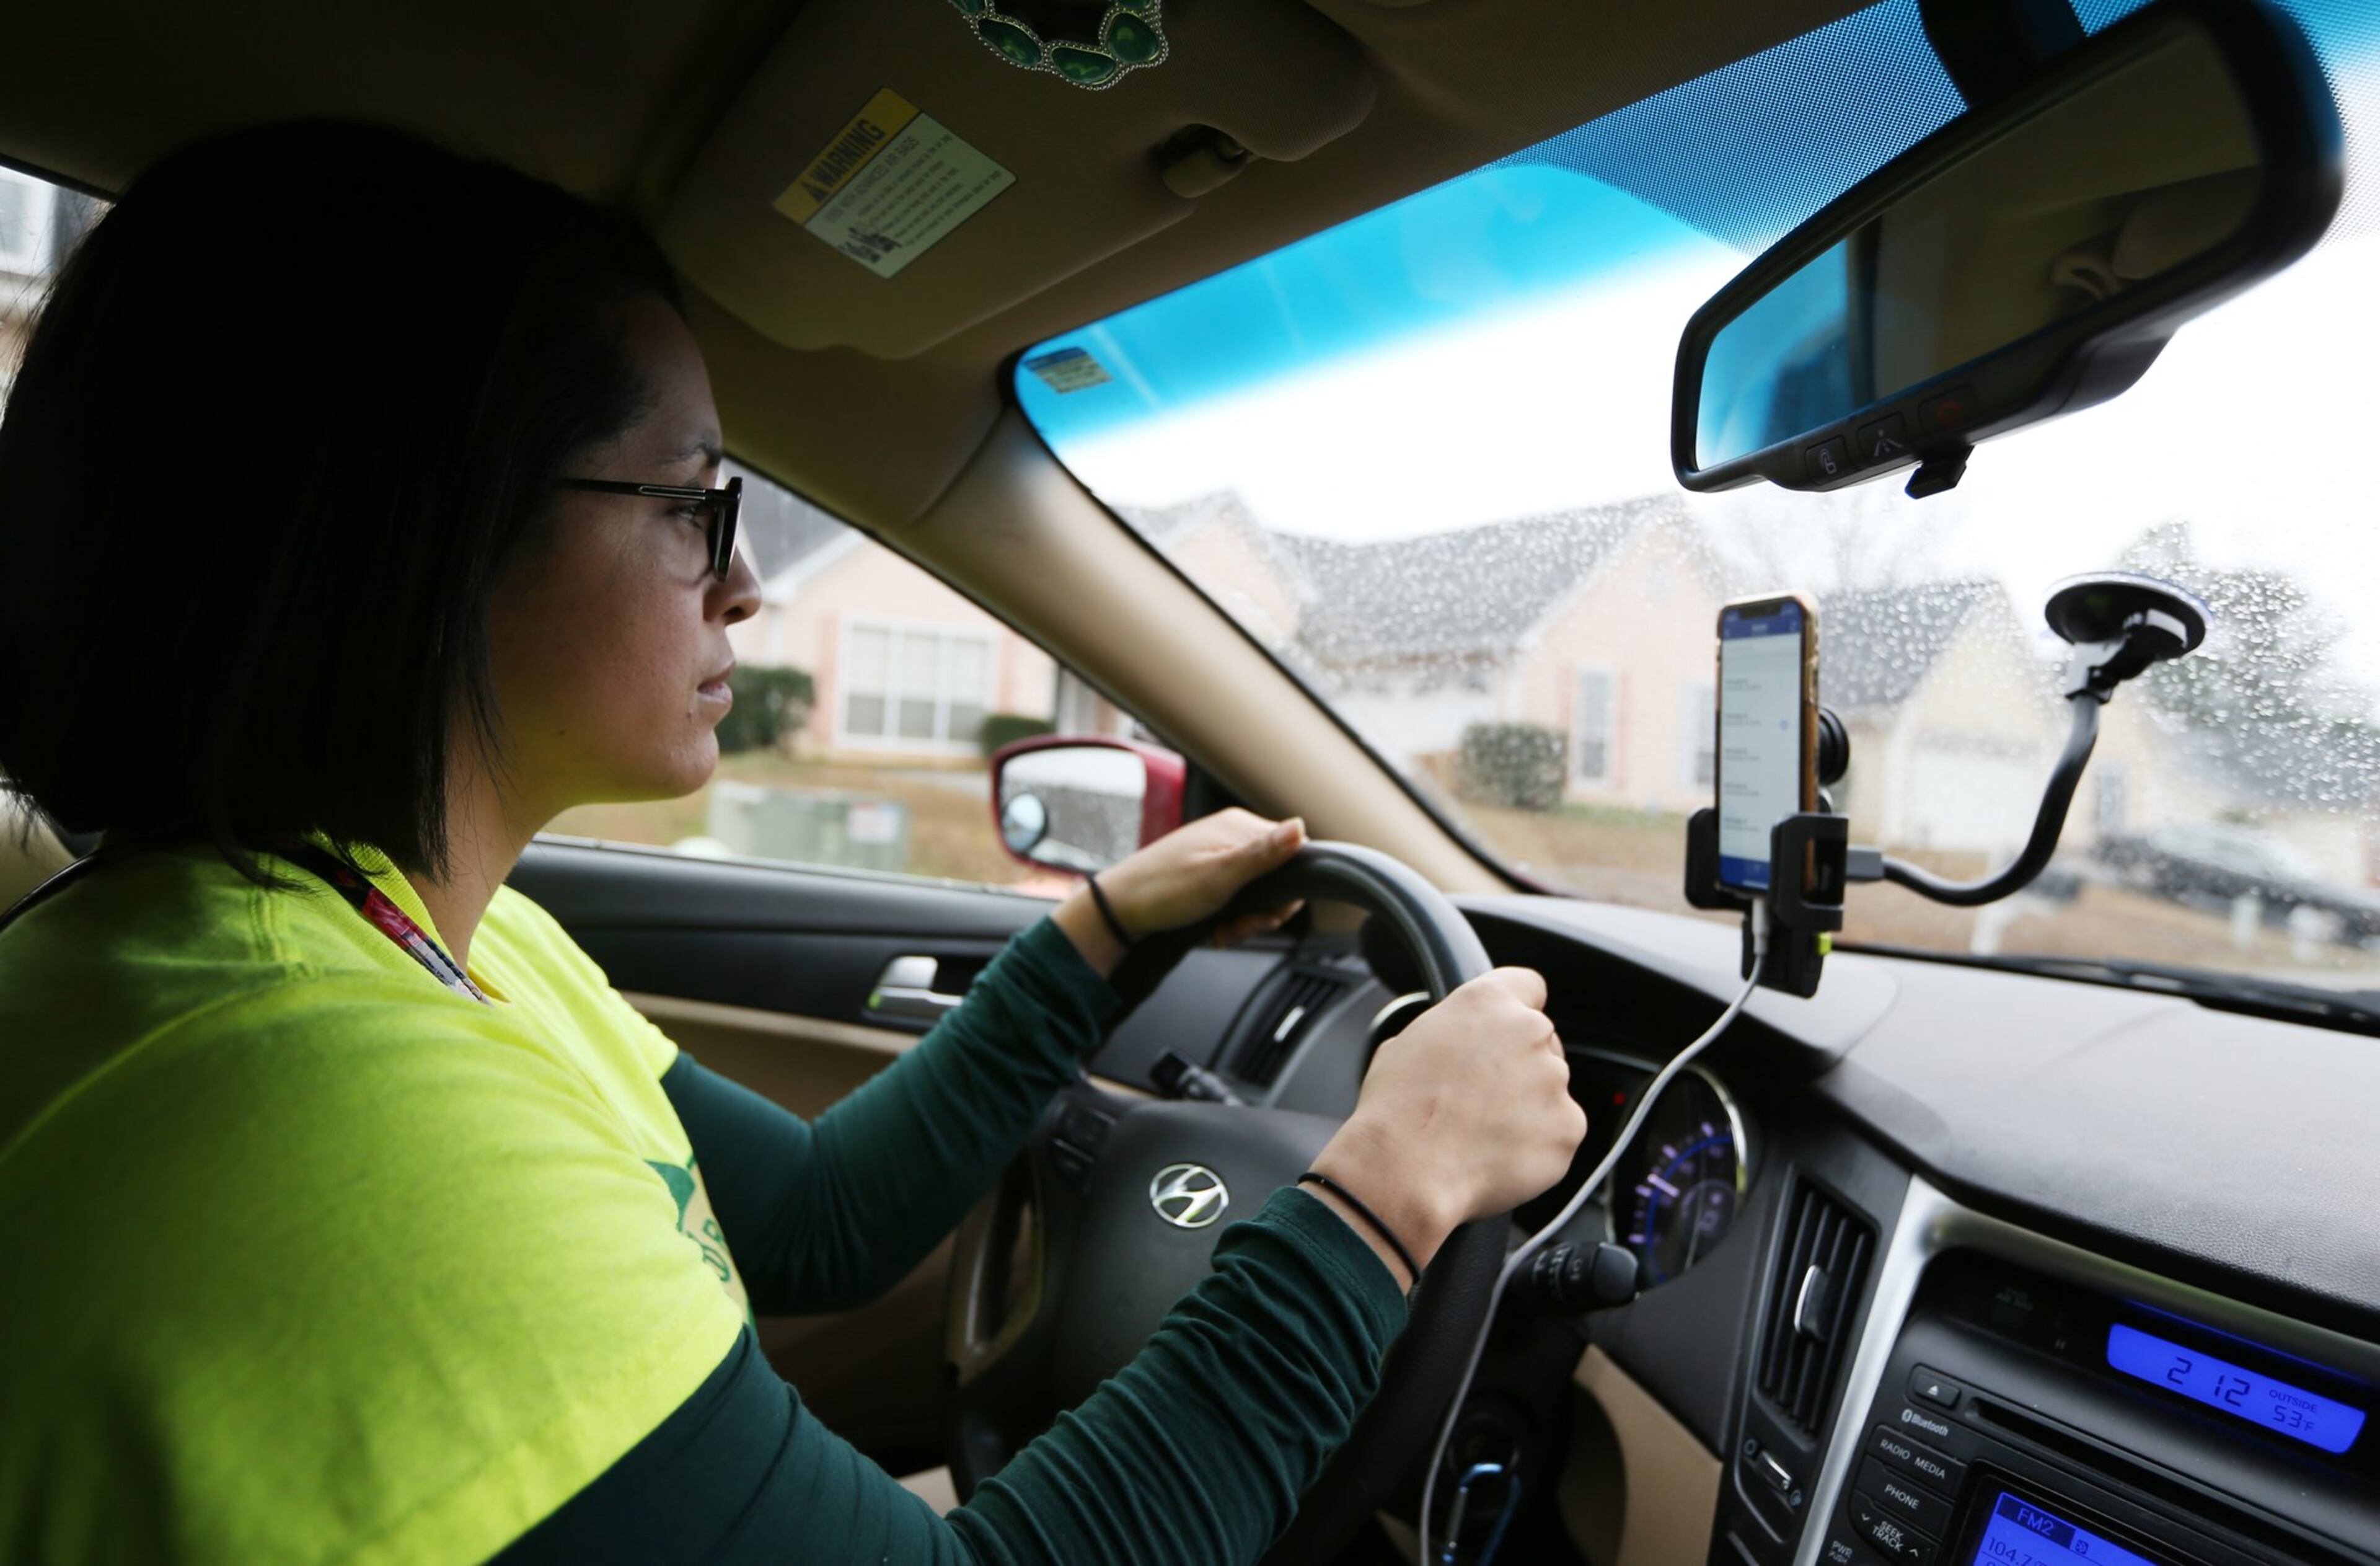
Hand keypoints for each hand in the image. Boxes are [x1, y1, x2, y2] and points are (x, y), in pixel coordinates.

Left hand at [1052, 809, 1308, 975]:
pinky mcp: (1208, 875)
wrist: (1119, 910)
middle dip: (1264, 911)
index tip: (1269, 914)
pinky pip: (1237, 898)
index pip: (1293, 853)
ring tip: (1224, 930)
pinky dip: (1231, 918)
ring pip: (1257, 893)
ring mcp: (1218, 856)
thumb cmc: (1163, 890)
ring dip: (1246, 919)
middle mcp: (1230, 836)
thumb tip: (1300, 826)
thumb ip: (1262, 854)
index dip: (1288, 891)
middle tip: (1241, 926)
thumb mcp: (1219, 876)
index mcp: (1238, 827)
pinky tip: (1215, 929)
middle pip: (1277, 877)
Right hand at [1305, 967, 1584, 1284]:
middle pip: (1541, 1043)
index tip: (1509, 1032)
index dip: (1518, 1009)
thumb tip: (1459, 1045)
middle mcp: (1529, 1031)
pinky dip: (1539, 1146)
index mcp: (1487, 1002)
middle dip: (1519, 1067)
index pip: (1528, 986)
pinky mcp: (1569, 1127)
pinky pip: (1560, 1132)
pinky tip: (1499, 1155)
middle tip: (1482, 1098)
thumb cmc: (1397, 1110)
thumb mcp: (1406, 1043)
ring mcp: (1554, 1080)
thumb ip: (1451, 1032)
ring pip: (1550, 1090)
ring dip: (1529, 1107)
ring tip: (1482, 1133)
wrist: (1405, 1170)